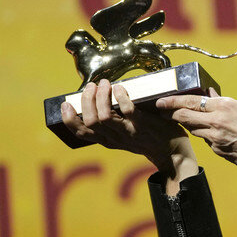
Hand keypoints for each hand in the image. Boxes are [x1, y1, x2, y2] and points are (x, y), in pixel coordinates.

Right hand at [61, 79, 196, 178]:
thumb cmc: (146, 139)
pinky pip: (128, 110)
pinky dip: (121, 97)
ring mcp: (129, 132)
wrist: (171, 152)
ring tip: (104, 83)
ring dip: (102, 97)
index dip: (69, 119)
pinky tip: (120, 88)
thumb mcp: (123, 137)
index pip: (81, 133)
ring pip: (105, 117)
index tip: (65, 104)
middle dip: (87, 101)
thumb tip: (98, 103)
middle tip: (91, 86)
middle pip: (90, 121)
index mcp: (107, 140)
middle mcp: (115, 138)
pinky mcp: (143, 125)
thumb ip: (111, 125)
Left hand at [156, 88, 236, 173]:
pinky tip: (215, 136)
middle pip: (183, 116)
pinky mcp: (217, 150)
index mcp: (224, 106)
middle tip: (162, 111)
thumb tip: (210, 95)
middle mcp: (216, 120)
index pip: (190, 101)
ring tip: (188, 122)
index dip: (172, 101)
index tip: (161, 101)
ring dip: (189, 125)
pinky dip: (206, 137)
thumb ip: (223, 103)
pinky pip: (206, 142)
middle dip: (170, 113)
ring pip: (192, 129)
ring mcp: (215, 137)